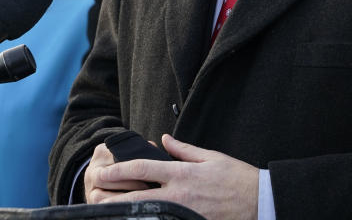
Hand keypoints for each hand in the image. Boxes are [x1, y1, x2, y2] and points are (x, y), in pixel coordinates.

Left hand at [95, 134, 259, 219]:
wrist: (258, 202)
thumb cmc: (237, 178)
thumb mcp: (211, 157)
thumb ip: (184, 149)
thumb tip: (164, 139)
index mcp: (182, 173)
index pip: (143, 168)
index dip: (119, 169)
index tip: (103, 171)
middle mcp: (178, 194)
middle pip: (136, 195)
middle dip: (111, 195)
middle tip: (93, 194)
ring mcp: (181, 212)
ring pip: (144, 212)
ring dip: (123, 212)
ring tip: (106, 211)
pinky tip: (135, 219)